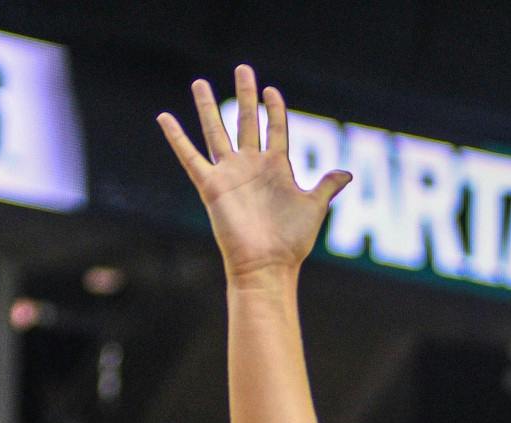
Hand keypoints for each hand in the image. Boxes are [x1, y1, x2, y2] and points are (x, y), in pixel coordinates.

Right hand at [158, 66, 351, 283]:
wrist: (268, 264)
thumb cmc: (292, 241)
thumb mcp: (314, 207)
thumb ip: (326, 186)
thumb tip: (346, 173)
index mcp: (277, 168)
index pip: (276, 129)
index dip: (275, 109)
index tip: (272, 90)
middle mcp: (251, 166)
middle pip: (247, 121)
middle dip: (245, 95)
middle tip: (243, 69)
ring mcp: (230, 174)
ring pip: (216, 132)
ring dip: (208, 107)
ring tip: (200, 83)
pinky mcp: (211, 186)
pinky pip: (190, 157)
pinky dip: (176, 138)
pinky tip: (164, 117)